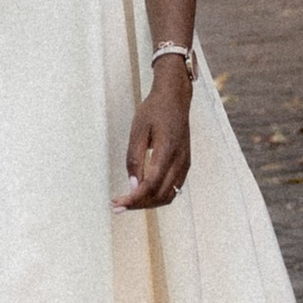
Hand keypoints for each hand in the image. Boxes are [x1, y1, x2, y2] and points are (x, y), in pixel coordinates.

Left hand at [115, 64, 192, 209]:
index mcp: (167, 151)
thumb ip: (135, 158)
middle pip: (160, 195)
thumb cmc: (154, 110)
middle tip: (117, 205)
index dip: (134, 198)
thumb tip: (133, 186)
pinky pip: (174, 188)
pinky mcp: (185, 164)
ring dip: (149, 203)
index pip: (151, 185)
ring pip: (169, 196)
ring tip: (128, 202)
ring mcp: (185, 164)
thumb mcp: (138, 130)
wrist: (175, 97)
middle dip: (138, 204)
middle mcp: (180, 161)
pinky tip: (143, 193)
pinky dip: (158, 196)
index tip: (117, 202)